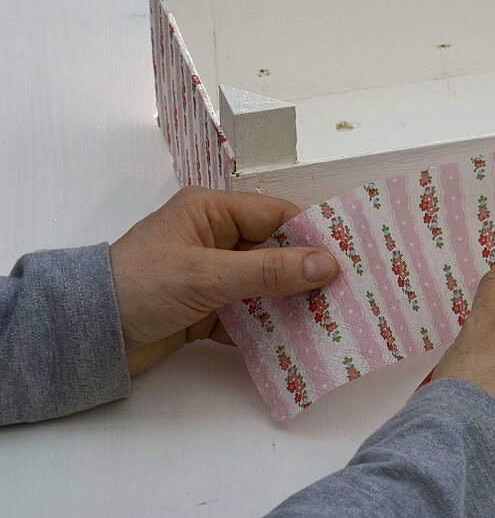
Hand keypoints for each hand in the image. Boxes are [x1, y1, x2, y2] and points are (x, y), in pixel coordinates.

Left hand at [109, 187, 337, 375]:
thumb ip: (269, 272)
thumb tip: (328, 265)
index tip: (348, 260)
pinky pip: (248, 316)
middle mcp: (215, 239)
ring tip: (328, 322)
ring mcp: (211, 276)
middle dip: (306, 276)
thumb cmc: (140, 286)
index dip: (312, 237)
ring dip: (290, 305)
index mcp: (212, 212)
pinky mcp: (206, 310)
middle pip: (275, 253)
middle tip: (345, 296)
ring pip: (265, 287)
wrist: (84, 336)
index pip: (276, 217)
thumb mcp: (208, 275)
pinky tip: (294, 344)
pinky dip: (267, 329)